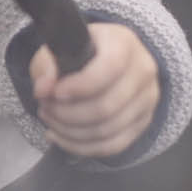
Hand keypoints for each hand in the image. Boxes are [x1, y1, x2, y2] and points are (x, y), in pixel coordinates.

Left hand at [28, 23, 158, 158]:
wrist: (110, 61)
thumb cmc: (81, 53)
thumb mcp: (59, 47)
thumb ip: (47, 65)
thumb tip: (43, 90)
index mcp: (124, 44)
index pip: (109, 69)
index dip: (78, 86)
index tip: (53, 93)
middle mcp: (143, 71)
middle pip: (106, 107)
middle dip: (66, 113)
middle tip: (45, 107)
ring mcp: (147, 100)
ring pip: (107, 130)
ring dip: (69, 131)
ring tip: (49, 118)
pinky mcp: (143, 123)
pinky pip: (112, 146)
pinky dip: (80, 146)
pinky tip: (59, 136)